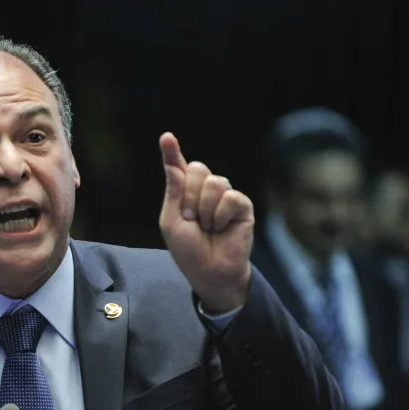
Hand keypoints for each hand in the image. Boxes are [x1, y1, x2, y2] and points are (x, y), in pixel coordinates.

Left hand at [158, 132, 253, 312]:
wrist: (209, 271)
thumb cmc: (188, 250)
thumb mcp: (171, 221)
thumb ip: (173, 192)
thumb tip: (172, 165)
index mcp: (185, 193)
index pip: (179, 167)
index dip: (172, 152)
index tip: (166, 137)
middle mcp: (206, 190)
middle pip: (198, 169)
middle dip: (190, 196)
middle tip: (191, 219)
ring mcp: (225, 196)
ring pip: (214, 182)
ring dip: (205, 210)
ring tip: (208, 227)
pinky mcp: (242, 205)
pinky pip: (230, 197)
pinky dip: (220, 216)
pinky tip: (221, 228)